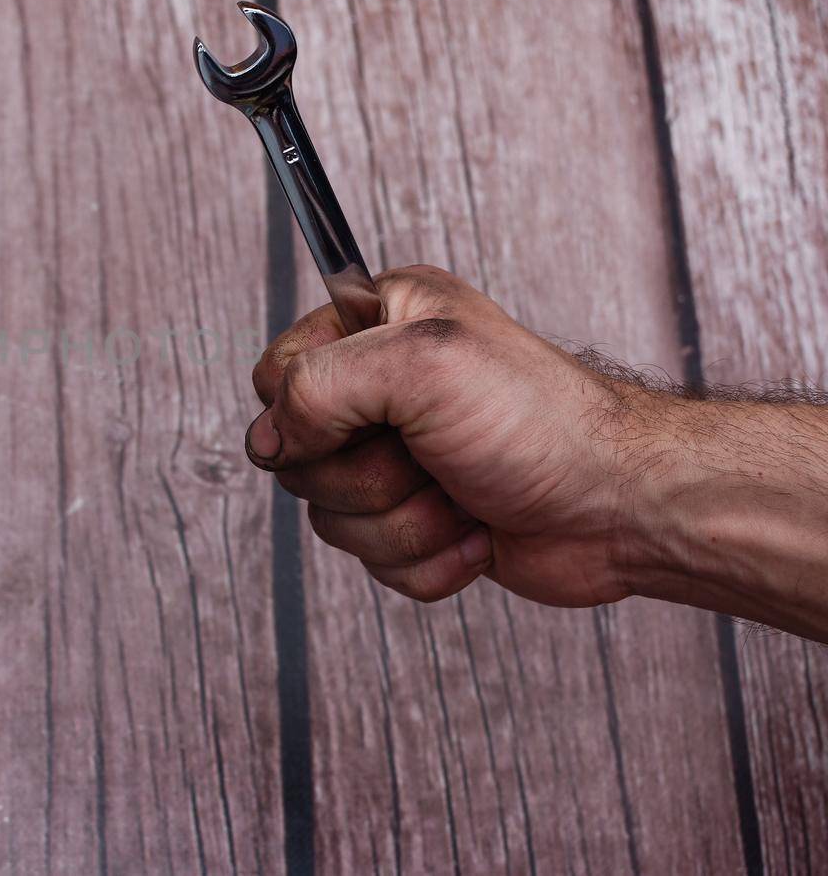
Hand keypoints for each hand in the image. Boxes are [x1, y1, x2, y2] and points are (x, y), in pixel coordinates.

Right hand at [248, 264, 652, 607]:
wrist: (622, 504)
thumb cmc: (543, 421)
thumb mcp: (421, 367)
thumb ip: (318, 386)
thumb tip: (266, 441)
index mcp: (379, 325)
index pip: (276, 374)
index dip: (302, 414)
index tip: (362, 422)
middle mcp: (382, 390)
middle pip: (298, 458)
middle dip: (368, 478)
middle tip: (430, 458)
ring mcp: (397, 460)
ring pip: (331, 519)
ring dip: (404, 523)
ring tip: (463, 496)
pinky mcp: (417, 523)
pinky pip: (373, 563)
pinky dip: (427, 560)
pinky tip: (476, 532)